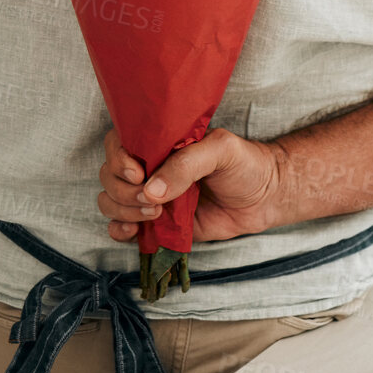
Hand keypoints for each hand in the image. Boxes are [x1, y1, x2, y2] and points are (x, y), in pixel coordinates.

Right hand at [98, 128, 286, 244]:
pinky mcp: (157, 223)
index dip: (119, 159)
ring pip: (110, 200)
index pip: (119, 142)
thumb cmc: (245, 164)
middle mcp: (150, 167)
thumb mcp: (221, 150)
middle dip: (124, 190)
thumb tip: (151, 190)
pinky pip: (122, 227)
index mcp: (161, 142)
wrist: (264, 198)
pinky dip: (119, 230)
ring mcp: (151, 196)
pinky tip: (134, 230)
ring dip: (122, 209)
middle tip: (154, 200)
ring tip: (155, 213)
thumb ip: (187, 164)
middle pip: (109, 175)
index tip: (139, 173)